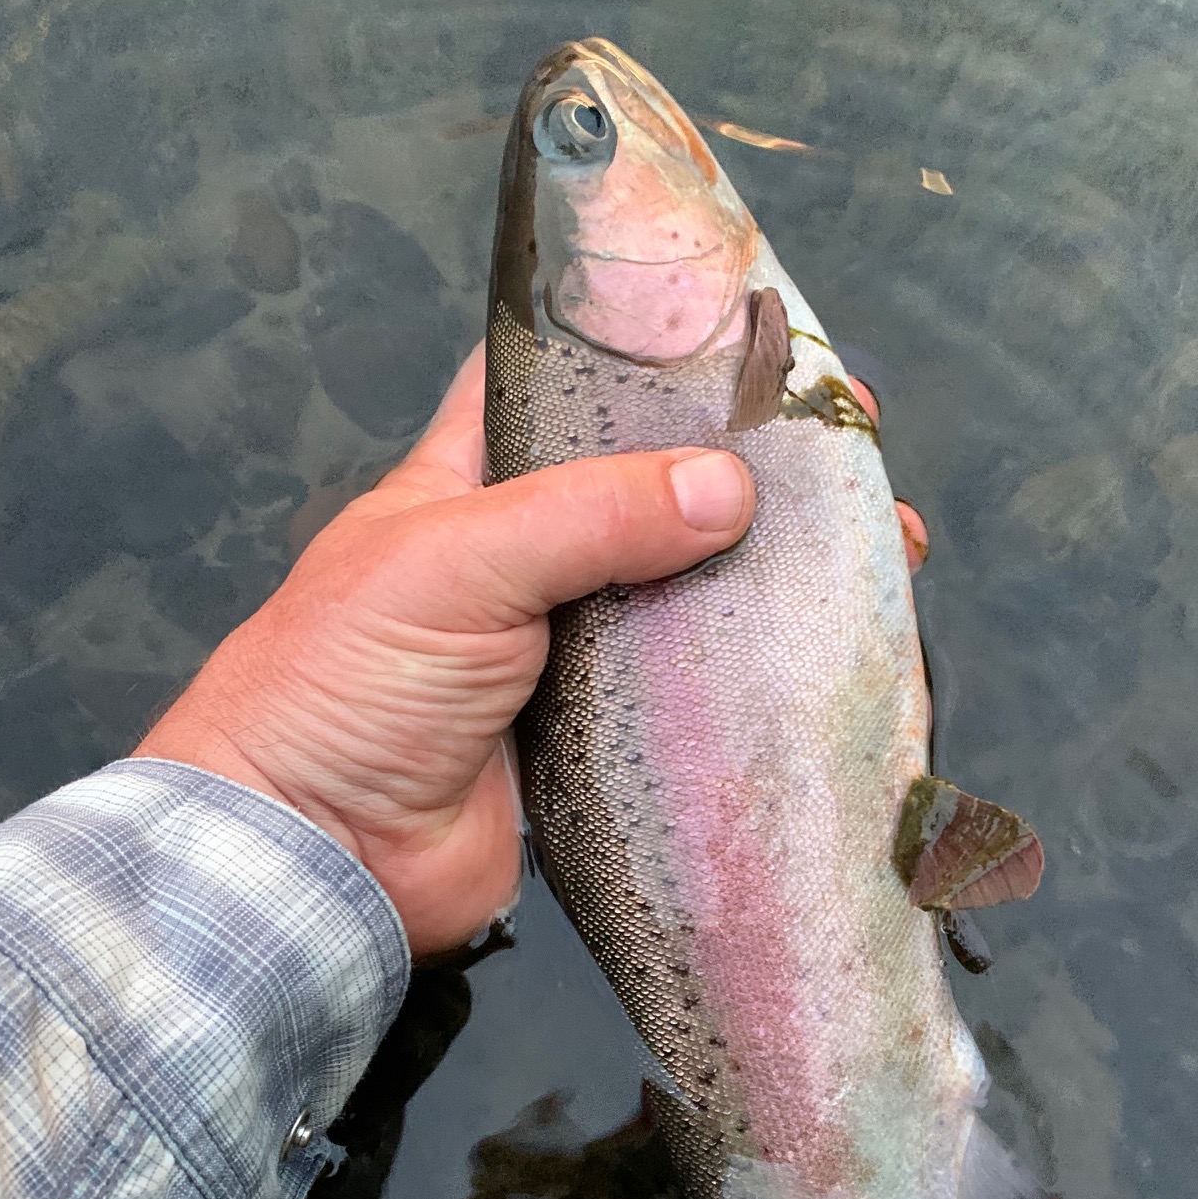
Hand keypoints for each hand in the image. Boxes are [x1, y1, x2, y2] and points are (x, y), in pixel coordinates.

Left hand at [136, 347, 925, 956]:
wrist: (321, 859)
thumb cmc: (344, 685)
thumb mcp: (458, 562)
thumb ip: (592, 515)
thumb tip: (727, 488)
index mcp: (472, 484)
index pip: (562, 386)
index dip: (649, 356)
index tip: (751, 339)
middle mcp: (530, 559)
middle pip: (654, 491)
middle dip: (748, 468)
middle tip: (848, 451)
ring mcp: (571, 652)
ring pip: (689, 594)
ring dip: (772, 573)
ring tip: (877, 547)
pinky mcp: (605, 739)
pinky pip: (693, 695)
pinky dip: (755, 675)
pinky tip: (832, 649)